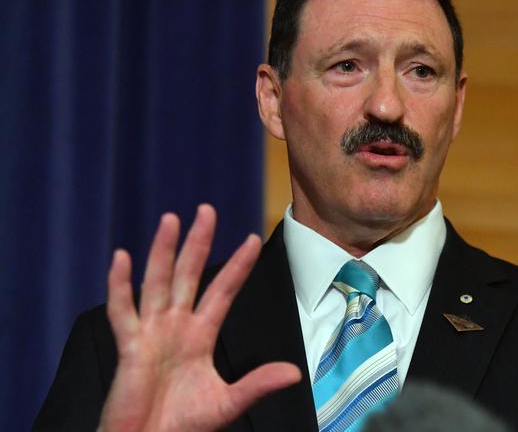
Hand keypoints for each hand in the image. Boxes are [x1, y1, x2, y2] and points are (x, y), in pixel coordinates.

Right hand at [98, 204, 300, 431]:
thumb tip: (295, 373)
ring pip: (157, 282)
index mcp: (200, 335)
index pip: (223, 291)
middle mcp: (176, 326)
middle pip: (189, 274)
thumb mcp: (227, 402)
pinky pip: (122, 311)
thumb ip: (257, 384)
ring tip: (171, 220)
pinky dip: (119, 286)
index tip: (253, 240)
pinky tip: (122, 258)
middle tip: (207, 210)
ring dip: (163, 251)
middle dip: (198, 242)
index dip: (238, 266)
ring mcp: (151, 333)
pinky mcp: (129, 347)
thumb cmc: (183, 425)